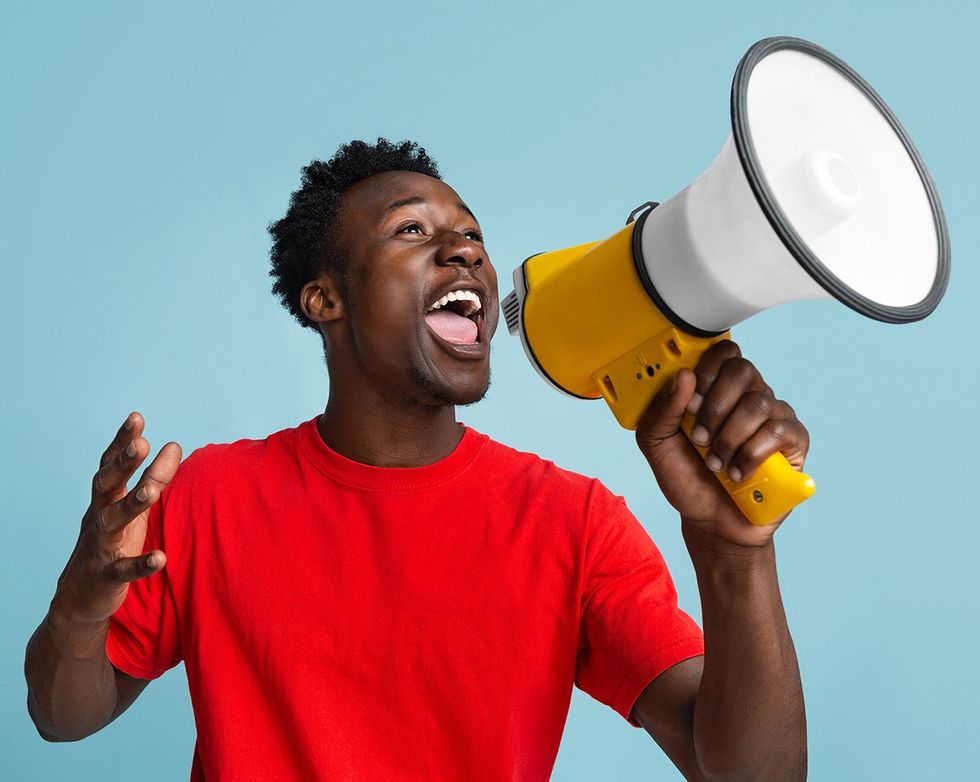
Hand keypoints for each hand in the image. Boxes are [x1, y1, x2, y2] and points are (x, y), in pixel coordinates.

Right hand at [50, 413, 181, 624]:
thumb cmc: (114, 542)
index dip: (121, 441)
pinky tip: (160, 558)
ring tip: (152, 491)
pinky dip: (141, 564)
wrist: (80, 597)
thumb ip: (154, 477)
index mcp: (105, 499)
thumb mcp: (134, 508)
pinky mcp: (106, 576)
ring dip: (131, 505)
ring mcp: (99, 546)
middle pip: (106, 486)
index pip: (110, 465)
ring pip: (111, 522)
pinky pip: (123, 569)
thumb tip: (175, 445)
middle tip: (141, 444)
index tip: (136, 417)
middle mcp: (98, 517)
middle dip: (122, 464)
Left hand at [635, 341, 808, 546]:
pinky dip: (751, 455)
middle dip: (715, 406)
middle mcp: (748, 397)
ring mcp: (774, 417)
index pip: (723, 353)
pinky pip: (780, 431)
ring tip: (716, 464)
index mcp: (717, 390)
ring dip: (729, 438)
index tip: (690, 401)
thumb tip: (684, 376)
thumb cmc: (688, 479)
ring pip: (758, 403)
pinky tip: (738, 474)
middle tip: (700, 438)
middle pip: (743, 370)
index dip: (706, 370)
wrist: (711, 523)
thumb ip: (661, 411)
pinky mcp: (794, 442)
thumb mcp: (657, 445)